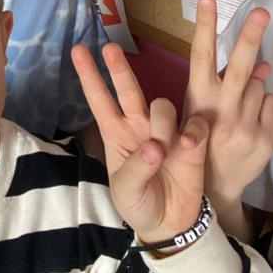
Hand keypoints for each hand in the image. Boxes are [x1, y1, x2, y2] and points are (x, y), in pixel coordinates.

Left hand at [73, 42, 208, 247]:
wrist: (170, 224)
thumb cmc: (139, 203)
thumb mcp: (126, 192)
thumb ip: (136, 170)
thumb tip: (154, 147)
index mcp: (116, 134)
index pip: (100, 100)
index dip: (89, 76)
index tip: (78, 50)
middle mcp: (140, 126)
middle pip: (128, 89)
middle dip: (119, 67)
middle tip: (110, 47)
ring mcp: (167, 131)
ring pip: (163, 104)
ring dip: (161, 121)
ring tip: (162, 150)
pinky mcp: (193, 141)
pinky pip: (194, 123)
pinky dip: (192, 131)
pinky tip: (189, 145)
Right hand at [184, 0, 272, 214]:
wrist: (214, 187)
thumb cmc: (200, 138)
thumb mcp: (200, 108)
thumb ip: (225, 82)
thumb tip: (261, 63)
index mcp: (197, 98)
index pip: (201, 55)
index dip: (205, 25)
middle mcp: (220, 110)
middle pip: (240, 67)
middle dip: (250, 35)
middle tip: (262, 11)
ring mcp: (244, 125)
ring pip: (259, 84)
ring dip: (253, 88)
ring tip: (238, 108)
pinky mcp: (264, 138)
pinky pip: (272, 103)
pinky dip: (266, 105)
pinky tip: (252, 120)